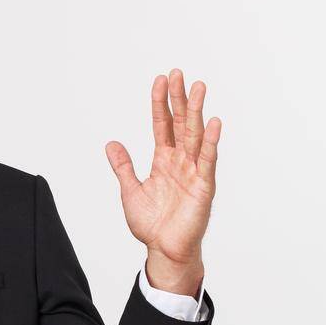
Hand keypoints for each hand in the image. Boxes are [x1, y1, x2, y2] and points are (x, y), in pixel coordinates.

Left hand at [105, 68, 221, 286]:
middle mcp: (180, 161)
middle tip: (178, 73)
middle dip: (179, 99)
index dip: (160, 103)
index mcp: (163, 160)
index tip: (160, 80)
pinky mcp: (204, 186)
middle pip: (181, 123)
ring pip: (195, 135)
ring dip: (197, 111)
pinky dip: (210, 142)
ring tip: (198, 87)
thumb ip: (123, 167)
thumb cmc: (151, 224)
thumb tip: (111, 143)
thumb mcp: (130, 190)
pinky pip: (207, 160)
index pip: (163, 124)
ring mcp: (194, 171)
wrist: (163, 250)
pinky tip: (214, 122)